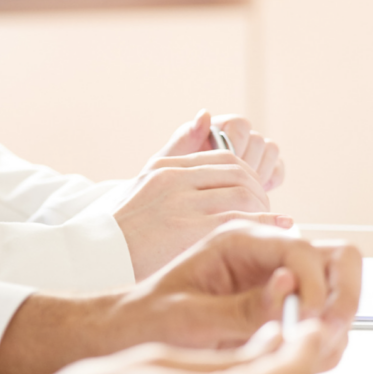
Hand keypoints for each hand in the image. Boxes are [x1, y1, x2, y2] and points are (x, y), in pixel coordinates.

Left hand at [0, 223, 362, 373]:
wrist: (129, 337)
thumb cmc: (148, 321)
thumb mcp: (188, 317)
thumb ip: (241, 307)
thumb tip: (288, 290)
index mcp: (241, 241)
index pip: (305, 250)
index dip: (315, 288)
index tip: (307, 325)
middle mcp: (269, 256)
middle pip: (339, 259)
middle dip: (344, 298)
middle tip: (327, 335)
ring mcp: (282, 282)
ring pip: (340, 292)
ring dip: (335, 326)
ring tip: (306, 356)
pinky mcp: (287, 310)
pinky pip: (326, 322)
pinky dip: (325, 344)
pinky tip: (296, 360)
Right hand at [116, 117, 292, 278]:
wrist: (96, 258)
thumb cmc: (123, 230)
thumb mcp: (145, 184)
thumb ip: (177, 152)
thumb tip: (206, 115)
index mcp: (166, 169)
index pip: (225, 158)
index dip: (250, 177)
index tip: (257, 195)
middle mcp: (174, 181)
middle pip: (239, 174)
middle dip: (261, 193)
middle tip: (267, 211)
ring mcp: (180, 203)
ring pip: (244, 195)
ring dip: (265, 210)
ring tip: (269, 224)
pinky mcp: (187, 229)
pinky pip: (238, 219)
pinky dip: (265, 223)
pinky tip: (276, 229)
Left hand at [157, 109, 285, 192]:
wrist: (178, 210)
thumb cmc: (169, 185)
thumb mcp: (169, 163)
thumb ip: (185, 138)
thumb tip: (205, 114)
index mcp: (217, 129)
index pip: (240, 124)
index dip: (236, 143)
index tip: (224, 164)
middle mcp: (238, 138)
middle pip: (258, 139)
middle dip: (248, 162)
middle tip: (232, 184)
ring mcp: (254, 155)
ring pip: (271, 152)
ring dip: (259, 171)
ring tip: (241, 191)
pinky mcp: (266, 173)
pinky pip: (278, 171)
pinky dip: (269, 181)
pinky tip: (252, 196)